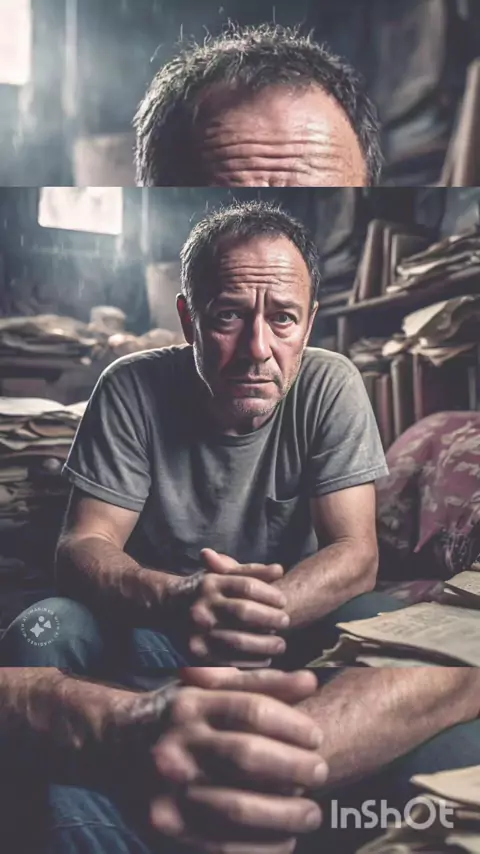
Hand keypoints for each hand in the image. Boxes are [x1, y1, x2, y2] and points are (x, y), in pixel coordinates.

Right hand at [144, 672, 324, 852]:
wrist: (113, 744)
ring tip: (310, 812)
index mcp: (192, 704)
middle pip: (247, 757)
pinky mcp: (164, 827)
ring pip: (237, 808)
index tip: (316, 737)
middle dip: (294, 768)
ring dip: (284, 815)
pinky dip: (261, 848)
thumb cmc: (177, 714)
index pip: (252, 710)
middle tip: (321, 773)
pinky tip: (284, 841)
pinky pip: (221, 847)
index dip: (292, 725)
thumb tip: (310, 680)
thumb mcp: (209, 687)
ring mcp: (167, 788)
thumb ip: (259, 684)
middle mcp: (177, 744)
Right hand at [166, 549, 289, 664]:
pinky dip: (251, 661)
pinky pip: (229, 660)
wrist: (168, 607)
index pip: (247, 586)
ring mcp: (197, 630)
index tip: (283, 601)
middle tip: (286, 622)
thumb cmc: (206, 590)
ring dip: (264, 644)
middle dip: (270, 618)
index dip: (270, 594)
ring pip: (238, 640)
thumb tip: (279, 570)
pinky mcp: (196, 652)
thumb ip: (251, 572)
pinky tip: (264, 659)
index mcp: (211, 583)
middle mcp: (202, 605)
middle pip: (244, 612)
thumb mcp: (223, 575)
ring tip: (280, 644)